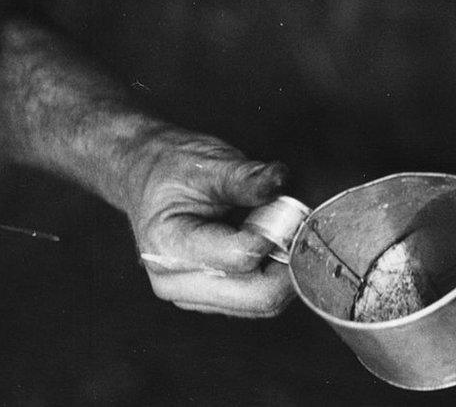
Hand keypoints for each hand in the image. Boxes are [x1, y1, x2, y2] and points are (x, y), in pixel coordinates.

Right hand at [124, 128, 292, 316]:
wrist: (145, 177)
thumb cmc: (173, 169)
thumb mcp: (208, 163)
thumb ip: (245, 177)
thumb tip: (279, 181)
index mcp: (168, 246)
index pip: (242, 258)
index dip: (276, 234)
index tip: (290, 209)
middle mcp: (175, 282)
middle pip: (258, 296)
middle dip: (289, 261)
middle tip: (297, 226)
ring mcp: (191, 296)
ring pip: (262, 304)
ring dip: (283, 270)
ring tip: (277, 232)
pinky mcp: (208, 300)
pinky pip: (256, 302)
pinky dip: (274, 277)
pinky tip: (269, 247)